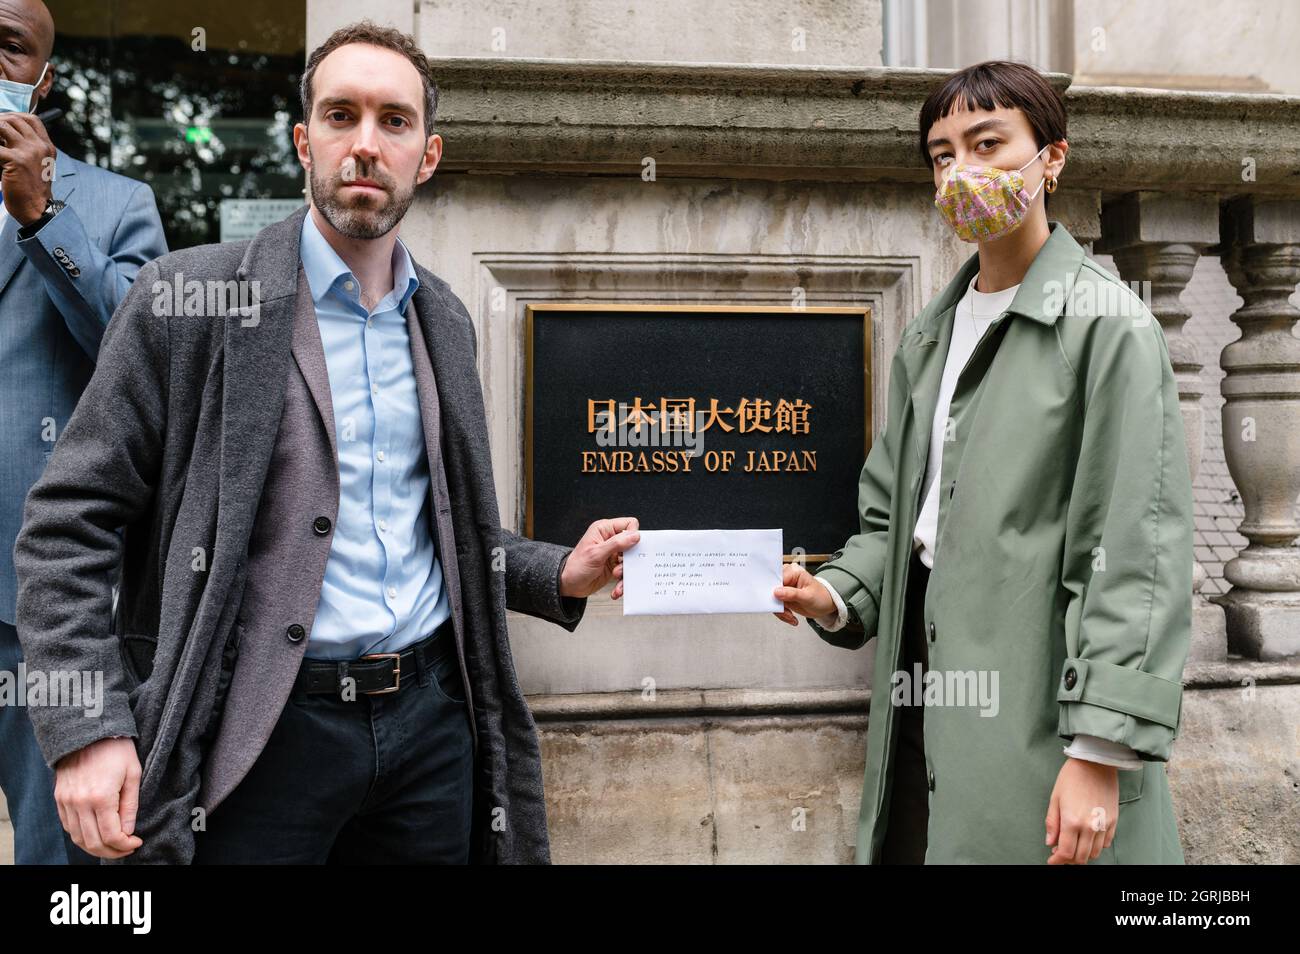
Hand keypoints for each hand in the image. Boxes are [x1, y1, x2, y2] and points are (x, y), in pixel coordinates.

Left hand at [0, 111, 55, 224]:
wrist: (37, 211)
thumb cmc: (31, 191)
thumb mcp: (36, 166)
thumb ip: (27, 149)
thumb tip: (3, 135)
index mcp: (47, 147)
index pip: (32, 119)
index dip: (14, 117)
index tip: (3, 123)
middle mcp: (40, 146)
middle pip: (14, 119)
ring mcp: (29, 152)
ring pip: (2, 126)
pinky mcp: (16, 160)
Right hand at [54, 737, 143, 858]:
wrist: (87, 729)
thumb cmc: (116, 748)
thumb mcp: (133, 773)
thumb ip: (130, 805)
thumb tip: (128, 831)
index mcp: (100, 797)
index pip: (111, 835)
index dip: (125, 845)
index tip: (136, 843)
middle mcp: (79, 803)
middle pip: (92, 842)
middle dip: (112, 851)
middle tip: (126, 848)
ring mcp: (66, 802)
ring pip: (78, 838)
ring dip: (95, 847)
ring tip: (113, 845)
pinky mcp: (59, 798)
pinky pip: (68, 826)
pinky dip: (81, 836)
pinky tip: (96, 833)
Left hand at [559, 517, 639, 599]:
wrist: (570, 585)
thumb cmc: (576, 567)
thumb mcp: (596, 554)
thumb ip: (616, 543)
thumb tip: (634, 535)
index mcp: (604, 529)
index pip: (629, 524)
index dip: (632, 535)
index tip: (629, 548)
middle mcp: (610, 539)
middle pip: (633, 543)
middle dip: (630, 557)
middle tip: (621, 564)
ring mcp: (613, 553)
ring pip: (631, 559)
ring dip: (626, 570)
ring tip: (615, 575)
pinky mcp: (615, 565)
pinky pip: (627, 571)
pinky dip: (623, 581)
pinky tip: (616, 587)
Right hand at [772, 561, 835, 625]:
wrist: (826, 605)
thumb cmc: (821, 597)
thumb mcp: (808, 596)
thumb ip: (792, 594)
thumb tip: (776, 592)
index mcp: (793, 572)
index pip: (777, 578)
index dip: (774, 590)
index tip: (776, 600)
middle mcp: (787, 578)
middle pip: (772, 589)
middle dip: (777, 603)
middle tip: (786, 613)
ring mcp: (784, 588)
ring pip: (772, 599)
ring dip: (780, 611)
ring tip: (790, 616)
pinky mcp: (783, 597)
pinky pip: (776, 605)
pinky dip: (782, 613)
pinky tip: (791, 617)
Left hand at [1045, 757, 1118, 863]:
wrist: (1096, 762)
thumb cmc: (1072, 776)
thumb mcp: (1055, 798)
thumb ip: (1052, 823)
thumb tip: (1050, 843)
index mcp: (1071, 821)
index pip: (1065, 852)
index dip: (1057, 861)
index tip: (1051, 861)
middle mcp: (1089, 827)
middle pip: (1081, 857)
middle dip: (1069, 859)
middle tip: (1060, 853)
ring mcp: (1104, 825)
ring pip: (1095, 853)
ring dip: (1083, 854)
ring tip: (1073, 846)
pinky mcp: (1114, 820)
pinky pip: (1106, 843)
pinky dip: (1096, 846)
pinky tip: (1087, 838)